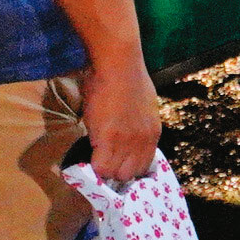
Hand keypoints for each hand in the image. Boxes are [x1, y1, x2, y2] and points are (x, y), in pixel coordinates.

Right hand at [80, 52, 162, 185]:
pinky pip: (100, 166)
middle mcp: (143, 142)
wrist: (118, 65)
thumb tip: (125, 133)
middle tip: (102, 159)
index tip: (116, 162)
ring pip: (114, 173)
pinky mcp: (108, 139)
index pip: (143, 166)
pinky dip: (91, 164)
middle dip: (115, 171)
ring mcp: (127, 142)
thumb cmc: (127, 77)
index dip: (127, 166)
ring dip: (102, 168)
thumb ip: (137, 125)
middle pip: (129, 174)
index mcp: (153, 134)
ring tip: (93, 156)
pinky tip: (87, 153)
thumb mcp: (143, 106)